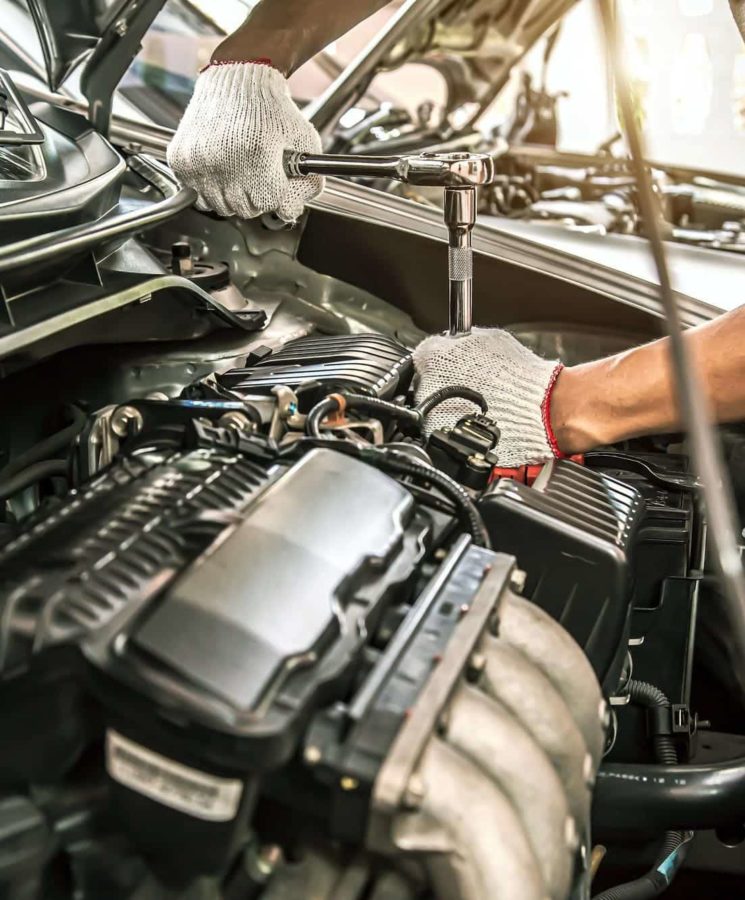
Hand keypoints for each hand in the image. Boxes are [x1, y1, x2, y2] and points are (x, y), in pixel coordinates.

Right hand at [167, 62, 322, 221]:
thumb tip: (291, 212)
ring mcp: (200, 163)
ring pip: (220, 207)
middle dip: (255, 196)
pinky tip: (218, 167)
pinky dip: (207, 187)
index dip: (276, 195)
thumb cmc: (271, 109)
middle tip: (257, 174)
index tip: (275, 182)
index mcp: (258, 157)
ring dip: (231, 195)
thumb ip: (308, 182)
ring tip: (237, 170)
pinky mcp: (181, 161)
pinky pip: (196, 194)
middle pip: (245, 210)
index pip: (269, 204)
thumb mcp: (303, 141)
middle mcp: (225, 162)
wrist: (237, 77)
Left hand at [413, 328, 564, 466]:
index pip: (422, 355)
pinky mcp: (443, 438)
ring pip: (430, 408)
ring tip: (473, 403)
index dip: (437, 360)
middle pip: (423, 383)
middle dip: (439, 384)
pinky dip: (453, 424)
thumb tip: (453, 339)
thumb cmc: (517, 376)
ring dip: (445, 405)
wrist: (535, 410)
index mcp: (433, 357)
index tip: (446, 365)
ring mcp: (432, 415)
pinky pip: (441, 428)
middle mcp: (426, 386)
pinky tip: (473, 418)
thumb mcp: (486, 339)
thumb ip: (460, 339)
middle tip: (465, 385)